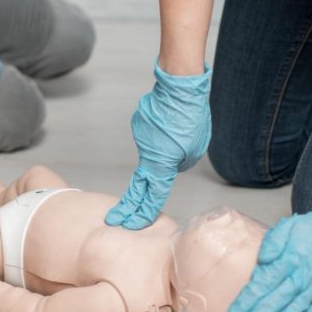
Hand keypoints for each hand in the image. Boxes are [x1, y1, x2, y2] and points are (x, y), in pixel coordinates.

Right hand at [105, 61, 210, 229]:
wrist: (180, 87)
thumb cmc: (191, 118)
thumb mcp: (195, 149)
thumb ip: (181, 162)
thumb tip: (172, 162)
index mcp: (161, 165)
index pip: (153, 195)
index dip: (144, 212)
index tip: (131, 224)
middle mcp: (147, 153)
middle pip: (138, 185)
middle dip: (129, 205)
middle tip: (116, 219)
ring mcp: (141, 137)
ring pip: (153, 150)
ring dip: (164, 147)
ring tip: (181, 129)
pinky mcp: (141, 123)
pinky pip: (153, 133)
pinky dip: (161, 132)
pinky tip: (172, 120)